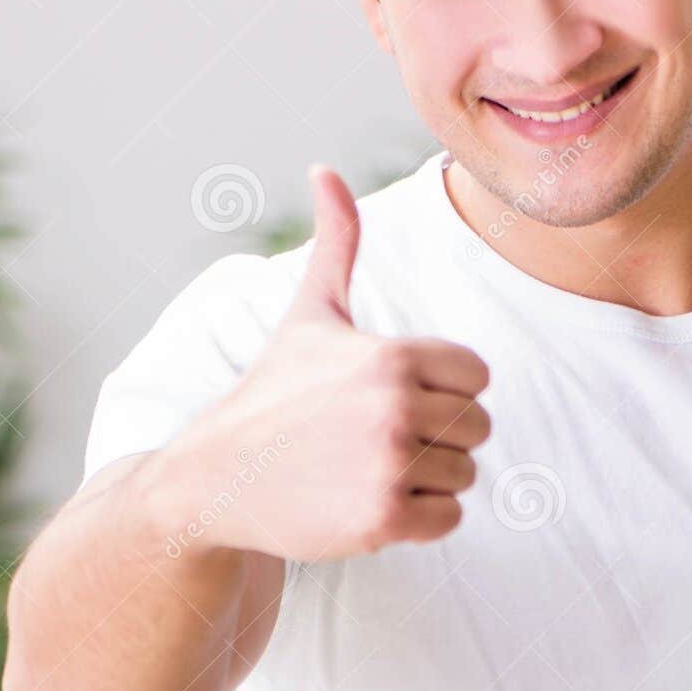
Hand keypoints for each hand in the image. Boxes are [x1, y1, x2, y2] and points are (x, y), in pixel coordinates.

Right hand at [156, 164, 491, 560]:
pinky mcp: (383, 520)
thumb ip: (337, 245)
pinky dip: (420, 520)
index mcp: (392, 355)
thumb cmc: (272, 394)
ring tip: (367, 469)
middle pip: (477, 427)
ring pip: (466, 474)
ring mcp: (390, 466)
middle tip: (374, 440)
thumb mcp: (310, 316)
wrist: (215, 479)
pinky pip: (451, 519)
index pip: (477, 376)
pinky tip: (369, 503)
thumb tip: (325, 170)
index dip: (442, 389)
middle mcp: (395, 408)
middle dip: (437, 437)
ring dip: (427, 479)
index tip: (391, 396)